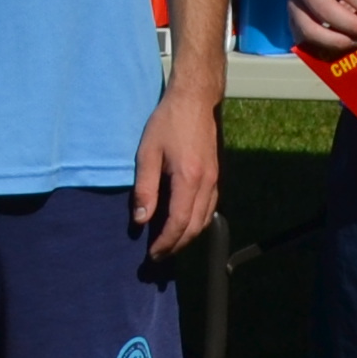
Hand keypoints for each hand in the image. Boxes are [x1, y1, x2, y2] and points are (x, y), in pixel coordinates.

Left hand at [135, 95, 221, 257]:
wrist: (194, 101)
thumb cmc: (167, 124)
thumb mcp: (147, 154)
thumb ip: (144, 189)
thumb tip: (140, 220)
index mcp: (188, 178)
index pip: (179, 221)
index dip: (166, 242)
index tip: (152, 254)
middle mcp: (206, 183)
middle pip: (195, 225)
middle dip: (177, 244)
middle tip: (158, 256)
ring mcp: (214, 179)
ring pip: (205, 218)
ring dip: (188, 236)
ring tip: (169, 244)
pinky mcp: (216, 174)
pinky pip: (210, 207)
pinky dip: (198, 222)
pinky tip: (185, 223)